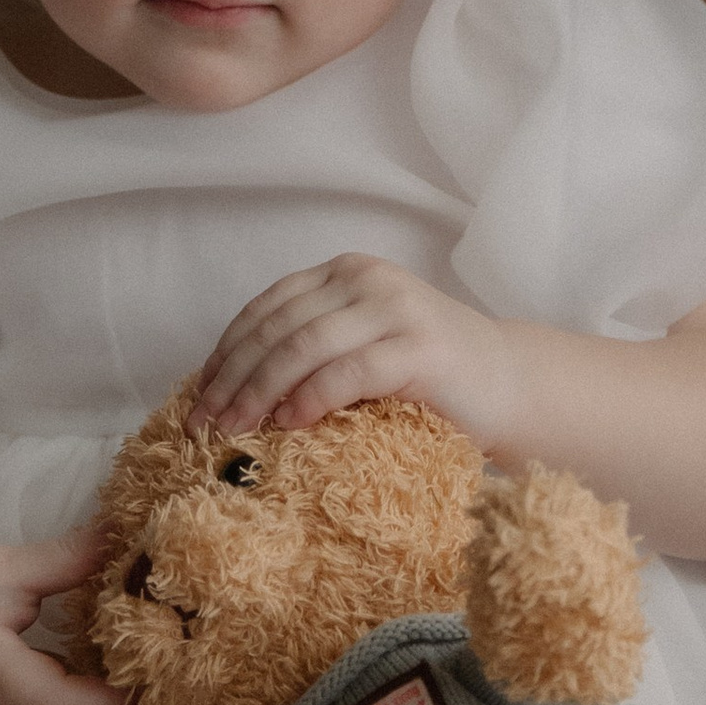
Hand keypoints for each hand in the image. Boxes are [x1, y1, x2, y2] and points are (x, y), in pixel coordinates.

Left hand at [193, 256, 520, 440]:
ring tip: (236, 432)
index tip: (198, 398)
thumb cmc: (424, 376)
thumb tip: (229, 390)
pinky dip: (310, 398)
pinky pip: (349, 371)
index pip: (266, 307)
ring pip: (304, 345)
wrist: (507, 385)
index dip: (226, 353)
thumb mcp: (359, 344)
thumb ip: (309, 347)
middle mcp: (367, 279)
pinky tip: (288, 425)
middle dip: (233, 378)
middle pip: (278, 327)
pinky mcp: (420, 348)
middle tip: (204, 426)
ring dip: (260, 392)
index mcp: (345, 272)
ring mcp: (396, 309)